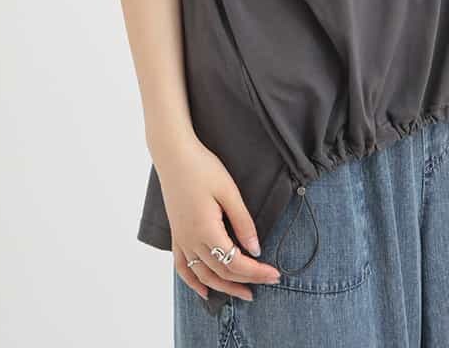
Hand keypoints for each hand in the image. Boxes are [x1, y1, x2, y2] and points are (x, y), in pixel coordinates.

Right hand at [155, 136, 282, 300]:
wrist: (174, 154)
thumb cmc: (202, 168)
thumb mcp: (229, 191)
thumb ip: (243, 222)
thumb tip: (255, 250)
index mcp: (206, 231)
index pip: (236, 263)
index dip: (257, 272)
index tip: (275, 274)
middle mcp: (191, 241)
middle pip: (221, 272)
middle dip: (246, 281)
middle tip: (268, 283)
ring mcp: (181, 239)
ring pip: (203, 275)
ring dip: (224, 287)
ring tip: (243, 293)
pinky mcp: (176, 234)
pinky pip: (183, 267)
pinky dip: (193, 283)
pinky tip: (204, 291)